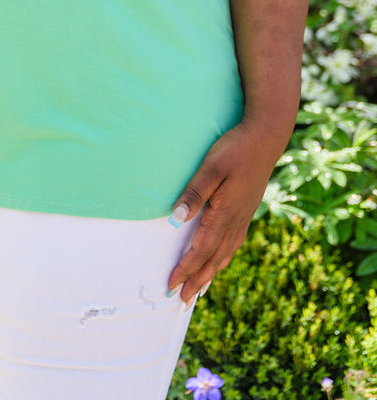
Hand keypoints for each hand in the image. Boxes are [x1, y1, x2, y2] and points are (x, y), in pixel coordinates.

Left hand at [166, 120, 286, 303]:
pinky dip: (224, 256)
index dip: (185, 269)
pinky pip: (234, 242)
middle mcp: (236, 220)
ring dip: (211, 272)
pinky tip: (221, 256)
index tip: (171, 285)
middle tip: (182, 300)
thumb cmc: (236, 149)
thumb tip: (176, 220)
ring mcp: (244, 215)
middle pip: (214, 259)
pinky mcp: (247, 208)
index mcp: (225, 214)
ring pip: (226, 253)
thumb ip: (194, 193)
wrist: (266, 137)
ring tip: (200, 288)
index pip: (201, 250)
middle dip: (197, 280)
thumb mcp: (211, 167)